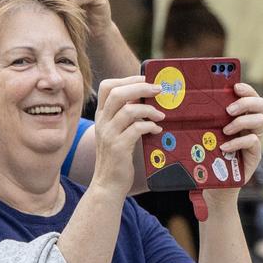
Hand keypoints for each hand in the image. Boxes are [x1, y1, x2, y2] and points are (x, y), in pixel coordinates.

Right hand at [89, 76, 165, 194]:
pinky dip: (150, 126)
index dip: (128, 79)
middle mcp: (102, 122)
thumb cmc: (117, 157)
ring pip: (128, 110)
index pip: (108, 86)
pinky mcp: (118, 148)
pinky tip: (156, 130)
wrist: (108, 184)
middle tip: (159, 90)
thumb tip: (147, 97)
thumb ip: (126, 115)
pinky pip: (136, 129)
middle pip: (118, 93)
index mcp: (101, 115)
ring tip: (161, 115)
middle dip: (141, 87)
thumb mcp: (117, 132)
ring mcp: (109, 135)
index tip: (146, 79)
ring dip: (149, 110)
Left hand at [208, 83, 262, 192]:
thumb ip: (208, 119)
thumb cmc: (208, 155)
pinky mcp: (254, 155)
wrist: (214, 183)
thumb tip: (192, 99)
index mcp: (242, 116)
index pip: (252, 96)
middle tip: (229, 110)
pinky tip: (224, 147)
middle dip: (247, 103)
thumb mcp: (207, 133)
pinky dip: (238, 142)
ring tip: (225, 130)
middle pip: (262, 105)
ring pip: (261, 121)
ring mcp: (255, 140)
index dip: (247, 89)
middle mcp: (252, 126)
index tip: (235, 86)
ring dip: (242, 122)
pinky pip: (253, 141)